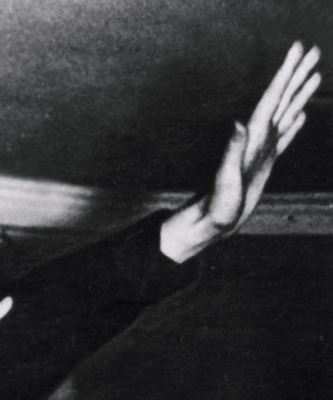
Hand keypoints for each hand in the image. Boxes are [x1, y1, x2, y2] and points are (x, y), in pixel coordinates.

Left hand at [161, 41, 321, 262]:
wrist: (211, 223)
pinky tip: (301, 116)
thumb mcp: (226, 179)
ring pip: (286, 113)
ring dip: (300, 93)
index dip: (285, 73)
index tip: (297, 49)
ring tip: (315, 74)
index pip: (272, 97)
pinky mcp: (264, 164)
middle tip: (312, 50)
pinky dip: (294, 125)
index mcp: (252, 137)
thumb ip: (233, 150)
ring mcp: (262, 150)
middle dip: (297, 74)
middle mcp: (258, 138)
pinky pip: (283, 138)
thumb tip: (240, 123)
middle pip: (282, 98)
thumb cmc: (217, 206)